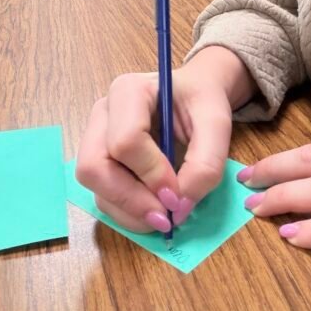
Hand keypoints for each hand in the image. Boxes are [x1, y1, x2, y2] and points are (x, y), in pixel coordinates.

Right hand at [76, 47, 253, 233]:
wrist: (195, 97)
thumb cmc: (201, 102)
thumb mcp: (216, 123)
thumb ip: (205, 163)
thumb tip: (179, 208)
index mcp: (128, 91)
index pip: (125, 141)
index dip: (151, 174)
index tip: (178, 196)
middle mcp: (103, 114)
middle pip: (94, 167)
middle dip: (130, 200)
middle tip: (166, 219)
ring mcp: (96, 138)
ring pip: (95, 187)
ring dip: (129, 211)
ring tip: (164, 217)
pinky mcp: (101, 161)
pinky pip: (103, 195)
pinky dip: (128, 212)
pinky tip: (154, 210)